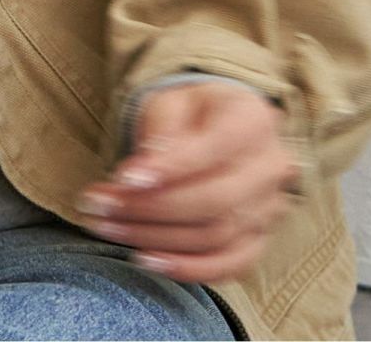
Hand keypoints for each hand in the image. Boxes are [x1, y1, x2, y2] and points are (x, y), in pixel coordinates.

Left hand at [76, 80, 301, 284]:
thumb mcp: (170, 102)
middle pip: (215, 200)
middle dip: (150, 208)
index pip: (215, 149)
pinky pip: (229, 265)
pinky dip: (187, 268)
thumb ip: (161, 134)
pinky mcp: (259, 239)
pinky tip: (145, 258)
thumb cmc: (187, 110)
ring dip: (156, 238)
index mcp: (252, 120)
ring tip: (107, 227)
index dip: (169, 168)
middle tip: (101, 206)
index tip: (123, 178)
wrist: (213, 124)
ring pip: (216, 236)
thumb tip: (139, 175)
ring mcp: (270, 208)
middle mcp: (270, 167)